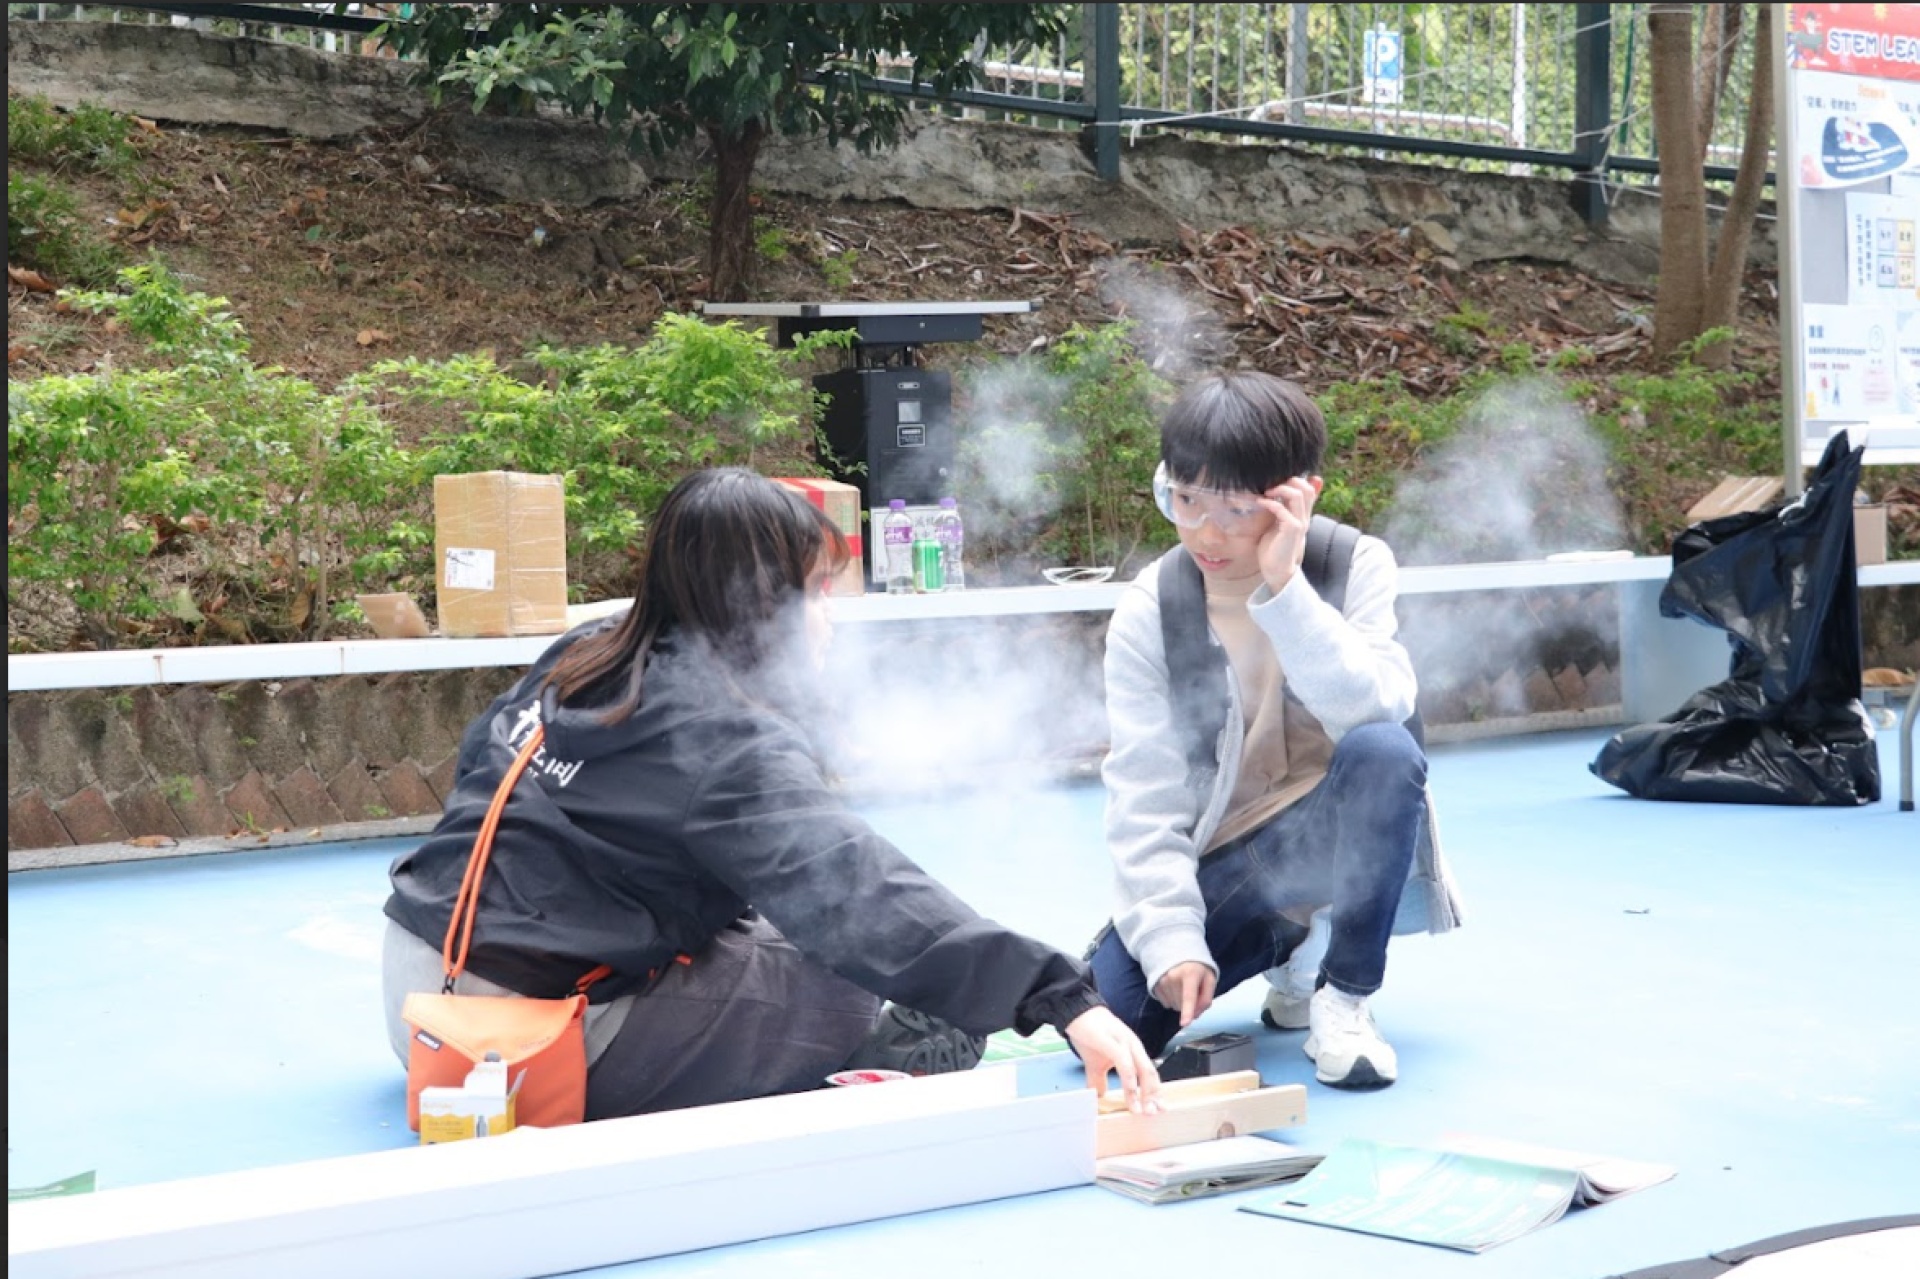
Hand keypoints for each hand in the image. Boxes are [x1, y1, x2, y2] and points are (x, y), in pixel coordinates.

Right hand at [1064, 1006, 1162, 1113]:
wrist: (1076, 1012)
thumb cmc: (1088, 1035)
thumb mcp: (1095, 1064)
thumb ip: (1099, 1080)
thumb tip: (1099, 1097)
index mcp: (1133, 1052)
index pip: (1148, 1074)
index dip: (1154, 1093)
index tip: (1158, 1110)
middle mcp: (1134, 1047)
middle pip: (1150, 1073)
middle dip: (1153, 1096)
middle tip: (1153, 1114)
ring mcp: (1125, 1043)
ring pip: (1141, 1069)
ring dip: (1143, 1091)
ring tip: (1141, 1109)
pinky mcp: (1112, 1041)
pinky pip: (1125, 1061)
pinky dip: (1130, 1077)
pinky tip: (1130, 1090)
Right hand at [1152, 960, 1216, 1027]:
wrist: (1177, 952)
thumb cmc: (1197, 968)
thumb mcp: (1209, 979)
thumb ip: (1206, 998)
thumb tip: (1196, 1016)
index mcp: (1190, 974)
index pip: (1189, 996)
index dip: (1187, 1011)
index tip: (1185, 1023)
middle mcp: (1173, 977)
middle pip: (1183, 1006)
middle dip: (1190, 1005)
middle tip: (1192, 989)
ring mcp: (1162, 981)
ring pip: (1174, 1007)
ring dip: (1181, 1002)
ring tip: (1183, 986)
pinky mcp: (1156, 985)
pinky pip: (1166, 1004)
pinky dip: (1172, 1000)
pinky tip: (1174, 988)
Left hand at [1256, 475, 1322, 593]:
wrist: (1277, 570)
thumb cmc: (1273, 548)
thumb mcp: (1276, 525)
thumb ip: (1278, 511)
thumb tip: (1270, 495)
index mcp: (1302, 515)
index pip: (1309, 489)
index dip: (1297, 479)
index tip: (1277, 480)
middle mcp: (1304, 517)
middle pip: (1306, 488)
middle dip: (1289, 481)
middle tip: (1271, 484)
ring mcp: (1300, 523)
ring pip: (1298, 495)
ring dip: (1280, 489)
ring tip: (1266, 492)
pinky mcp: (1292, 530)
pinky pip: (1283, 509)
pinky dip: (1270, 503)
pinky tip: (1260, 503)